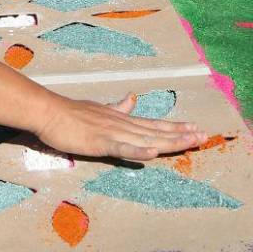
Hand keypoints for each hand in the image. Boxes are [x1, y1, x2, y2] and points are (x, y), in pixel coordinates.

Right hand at [34, 94, 205, 160]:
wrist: (49, 111)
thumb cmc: (71, 114)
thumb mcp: (99, 109)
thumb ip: (118, 107)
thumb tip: (132, 98)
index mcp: (122, 119)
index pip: (154, 124)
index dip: (175, 127)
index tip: (194, 128)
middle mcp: (122, 123)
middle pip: (157, 131)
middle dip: (181, 135)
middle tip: (204, 136)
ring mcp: (113, 131)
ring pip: (146, 138)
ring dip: (169, 141)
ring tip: (190, 142)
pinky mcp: (100, 141)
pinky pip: (122, 147)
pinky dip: (138, 151)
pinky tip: (153, 153)